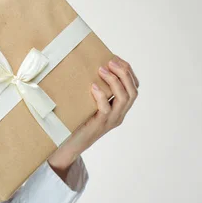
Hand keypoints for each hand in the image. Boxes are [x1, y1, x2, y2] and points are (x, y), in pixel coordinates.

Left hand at [48, 55, 139, 172]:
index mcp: (119, 108)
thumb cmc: (76, 120)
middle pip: (133, 91)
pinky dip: (102, 96)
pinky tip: (94, 87)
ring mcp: (111, 120)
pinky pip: (106, 109)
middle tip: (111, 61)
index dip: (128, 72)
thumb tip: (83, 65)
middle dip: (125, 73)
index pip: (133, 88)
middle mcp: (119, 114)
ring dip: (115, 81)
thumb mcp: (88, 102)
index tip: (116, 59)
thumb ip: (91, 89)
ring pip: (124, 99)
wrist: (68, 144)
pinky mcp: (99, 125)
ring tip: (102, 69)